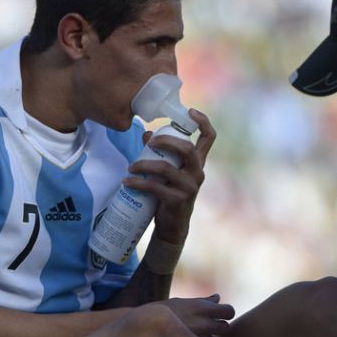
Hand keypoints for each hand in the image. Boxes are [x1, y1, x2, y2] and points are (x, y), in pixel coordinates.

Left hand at [124, 109, 215, 243]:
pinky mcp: (178, 200)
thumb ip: (159, 152)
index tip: (190, 111)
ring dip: (144, 164)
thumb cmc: (169, 193)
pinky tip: (127, 182)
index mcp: (197, 162)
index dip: (203, 121)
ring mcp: (189, 187)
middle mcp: (198, 173)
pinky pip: (155, 187)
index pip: (209, 138)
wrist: (172, 225)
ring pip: (166, 168)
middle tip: (150, 142)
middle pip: (187, 148)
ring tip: (130, 167)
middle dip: (166, 141)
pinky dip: (138, 183)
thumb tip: (147, 134)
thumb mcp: (168, 172)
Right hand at [155, 294, 234, 336]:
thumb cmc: (157, 314)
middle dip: (219, 330)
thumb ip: (201, 301)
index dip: (225, 314)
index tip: (218, 317)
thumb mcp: (179, 303)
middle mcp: (202, 323)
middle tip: (208, 331)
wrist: (139, 331)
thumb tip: (217, 297)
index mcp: (200, 307)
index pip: (228, 311)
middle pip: (225, 329)